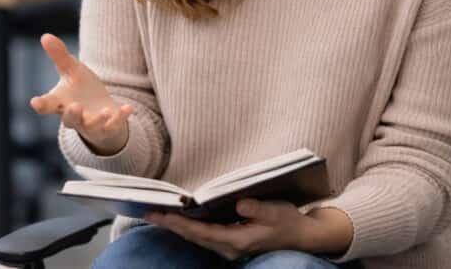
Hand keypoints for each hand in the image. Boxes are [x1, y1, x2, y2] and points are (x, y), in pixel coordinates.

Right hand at [30, 34, 133, 154]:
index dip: (41, 105)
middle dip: (72, 114)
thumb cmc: (81, 89)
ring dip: (99, 120)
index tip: (35, 102)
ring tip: (105, 111)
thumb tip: (45, 36)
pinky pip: (114, 126)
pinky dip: (121, 118)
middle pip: (70, 120)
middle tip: (74, 107)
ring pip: (92, 126)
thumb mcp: (71, 70)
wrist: (100, 108)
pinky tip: (128, 108)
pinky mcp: (109, 127)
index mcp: (61, 103)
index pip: (47, 105)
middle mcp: (74, 117)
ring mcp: (91, 124)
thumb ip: (59, 56)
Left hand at [144, 200, 352, 259]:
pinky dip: (190, 227)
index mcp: (238, 241)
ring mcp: (229, 247)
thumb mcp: (277, 211)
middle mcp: (230, 248)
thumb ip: (257, 208)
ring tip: (158, 213)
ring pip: (197, 237)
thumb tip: (239, 203)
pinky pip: (204, 236)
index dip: (179, 223)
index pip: (200, 232)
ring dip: (177, 226)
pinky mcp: (231, 243)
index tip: (160, 214)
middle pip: (193, 236)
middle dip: (170, 224)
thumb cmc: (289, 222)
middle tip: (148, 211)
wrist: (302, 238)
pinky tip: (180, 218)